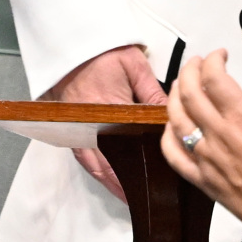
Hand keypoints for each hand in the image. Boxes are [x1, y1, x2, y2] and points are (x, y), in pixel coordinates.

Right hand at [46, 43, 163, 197]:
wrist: (74, 42)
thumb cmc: (104, 53)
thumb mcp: (135, 67)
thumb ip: (153, 93)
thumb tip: (170, 116)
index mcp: (107, 109)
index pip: (127, 145)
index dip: (139, 166)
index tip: (152, 181)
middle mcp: (89, 123)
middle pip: (106, 163)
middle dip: (122, 184)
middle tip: (140, 199)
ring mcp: (77, 127)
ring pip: (92, 164)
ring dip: (108, 181)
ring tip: (126, 195)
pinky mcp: (70, 126)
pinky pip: (81, 156)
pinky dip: (94, 170)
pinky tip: (106, 178)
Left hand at [158, 51, 241, 225]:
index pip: (214, 78)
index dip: (213, 60)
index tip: (220, 56)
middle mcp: (219, 135)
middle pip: (189, 93)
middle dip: (189, 71)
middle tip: (197, 63)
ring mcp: (207, 157)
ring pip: (176, 119)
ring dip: (175, 96)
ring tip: (181, 86)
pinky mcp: (202, 178)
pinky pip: (173, 154)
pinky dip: (168, 135)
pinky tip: (173, 126)